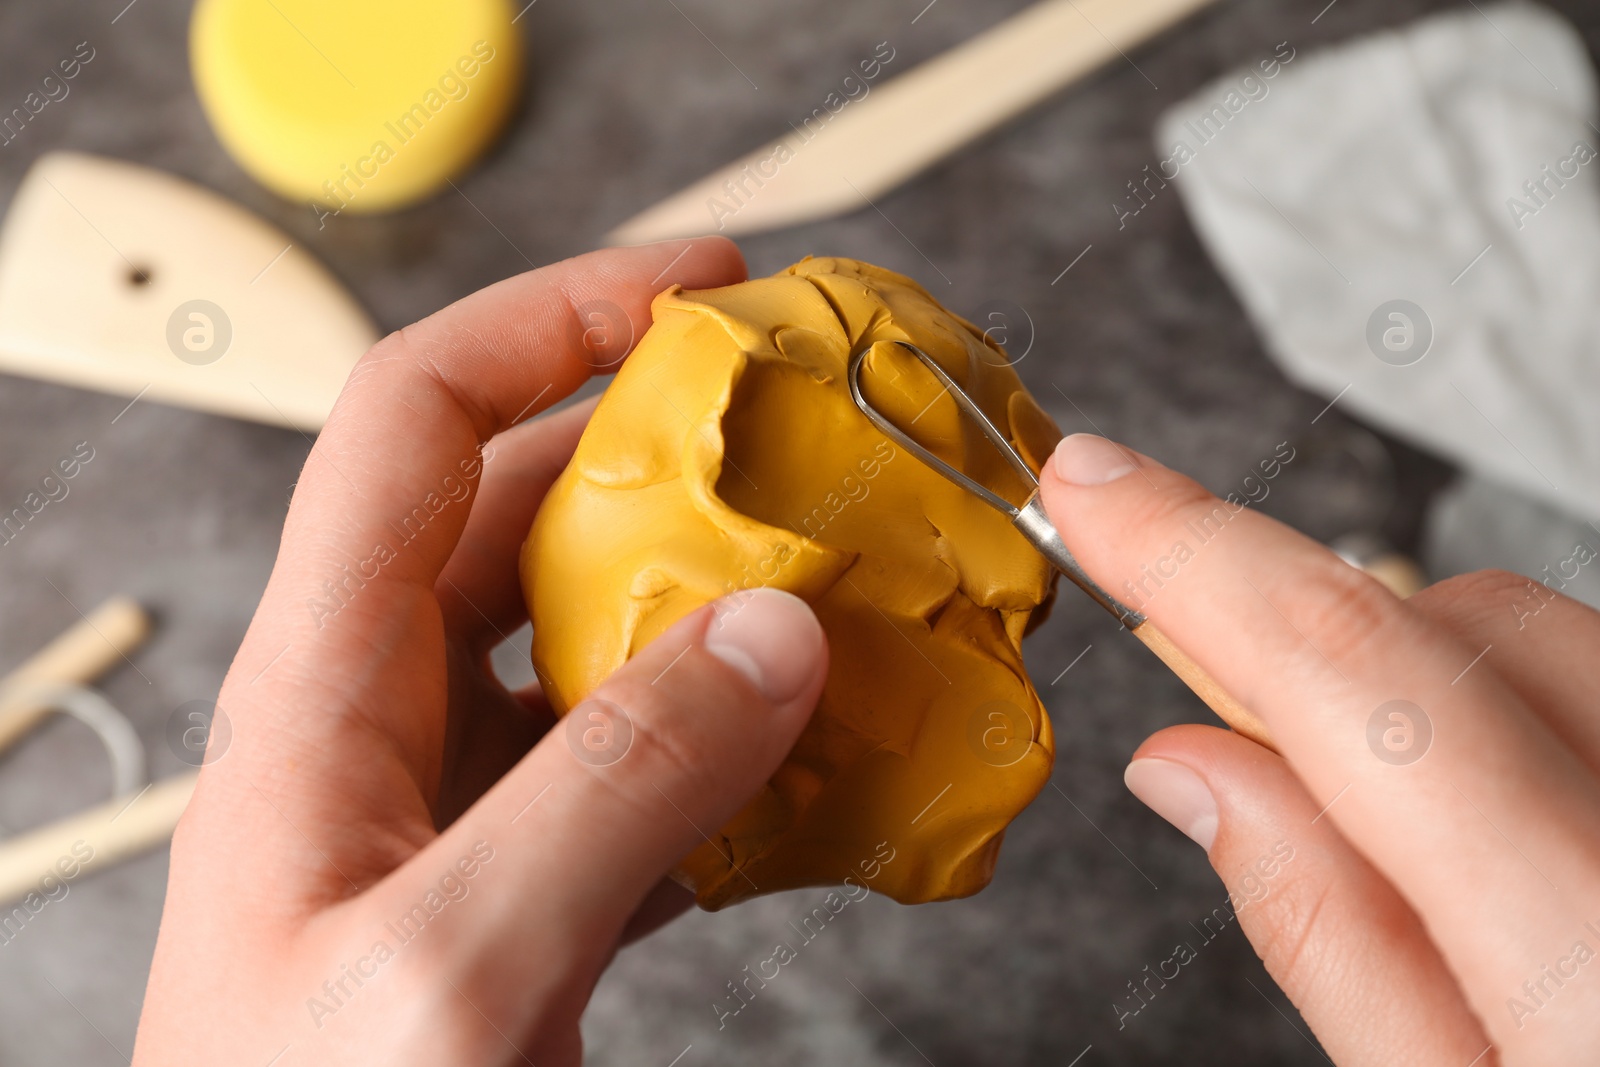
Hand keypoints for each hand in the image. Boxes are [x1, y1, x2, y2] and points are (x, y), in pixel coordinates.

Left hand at [133, 240, 828, 1065]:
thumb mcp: (458, 968)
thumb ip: (618, 786)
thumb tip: (772, 635)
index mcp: (314, 701)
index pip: (413, 426)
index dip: (551, 323)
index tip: (696, 285)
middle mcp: (375, 728)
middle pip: (518, 513)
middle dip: (663, 449)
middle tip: (804, 425)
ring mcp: (450, 810)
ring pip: (588, 639)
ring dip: (711, 600)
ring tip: (834, 582)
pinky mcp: (516, 889)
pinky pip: (631, 764)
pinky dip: (726, 740)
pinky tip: (808, 755)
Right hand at [1041, 433, 1599, 1065]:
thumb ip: (1329, 940)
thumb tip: (1191, 772)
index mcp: (1599, 954)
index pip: (1364, 680)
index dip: (1201, 556)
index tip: (1096, 488)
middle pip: (1478, 627)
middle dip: (1324, 642)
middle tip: (1240, 734)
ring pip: (1563, 644)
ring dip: (1437, 687)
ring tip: (1418, 836)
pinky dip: (1535, 723)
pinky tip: (1525, 834)